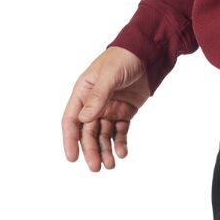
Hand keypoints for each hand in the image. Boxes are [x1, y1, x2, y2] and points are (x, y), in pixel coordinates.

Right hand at [62, 47, 149, 170]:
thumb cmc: (125, 57)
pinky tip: (123, 153)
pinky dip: (120, 142)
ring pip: (103, 135)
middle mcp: (94, 102)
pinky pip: (120, 131)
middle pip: (88, 132)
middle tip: (96, 167)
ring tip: (111, 165)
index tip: (72, 158)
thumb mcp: (110, 75)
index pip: (72, 119)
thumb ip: (98, 96)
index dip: (70, 139)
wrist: (150, 51)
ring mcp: (110, 108)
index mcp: (84, 91)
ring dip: (105, 150)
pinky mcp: (125, 112)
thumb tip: (83, 119)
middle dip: (91, 150)